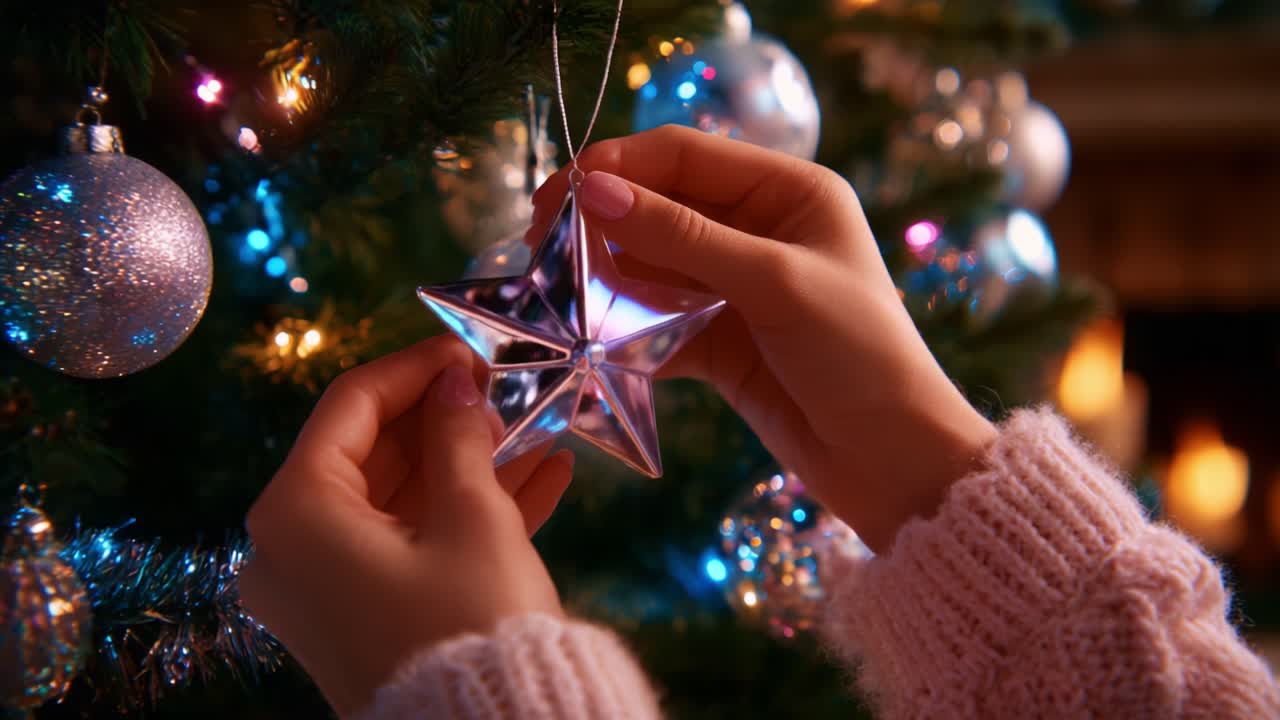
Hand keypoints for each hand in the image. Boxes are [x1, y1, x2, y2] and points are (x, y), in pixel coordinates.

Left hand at [238, 336, 572, 716]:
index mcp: (295, 513)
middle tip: (508, 398)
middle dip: (446, 420)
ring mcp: (323, 587)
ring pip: (398, 500)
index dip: (415, 367)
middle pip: (371, 453)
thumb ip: (458, 436)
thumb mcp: (472, 517)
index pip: (350, 406)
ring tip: (538, 435)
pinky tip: (542, 482)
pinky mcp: (360, 615)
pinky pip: (409, 545)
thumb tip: (455, 382)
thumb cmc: (470, 620)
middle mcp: (290, 548)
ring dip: (469, 466)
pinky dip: (465, 515)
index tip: (472, 350)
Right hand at [532, 125, 996, 550]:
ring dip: (605, 276)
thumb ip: (681, 236)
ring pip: (650, 263)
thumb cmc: (858, 355)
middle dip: (602, 223)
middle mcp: (759, 228)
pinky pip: (655, 317)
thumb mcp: (773, 283)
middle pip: (659, 205)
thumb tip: (592, 191)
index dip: (616, 168)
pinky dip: (624, 325)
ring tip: (556, 293)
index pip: (683, 155)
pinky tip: (591, 335)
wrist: (895, 461)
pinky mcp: (718, 340)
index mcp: (788, 191)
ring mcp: (735, 286)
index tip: (556, 197)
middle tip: (540, 248)